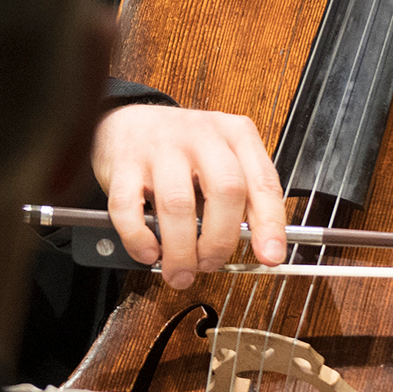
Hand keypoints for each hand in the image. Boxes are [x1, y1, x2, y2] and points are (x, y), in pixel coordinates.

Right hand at [90, 104, 287, 289]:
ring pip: (177, 204)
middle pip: (225, 191)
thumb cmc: (180, 151)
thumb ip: (240, 197)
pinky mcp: (123, 163)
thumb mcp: (221, 160)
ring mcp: (159, 147)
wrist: (126, 122)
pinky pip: (129, 208)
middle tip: (209, 264)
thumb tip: (254, 247)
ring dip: (180, 250)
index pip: (262, 182)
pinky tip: (148, 251)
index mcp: (235, 135)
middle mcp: (201, 136)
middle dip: (219, 241)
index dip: (269, 224)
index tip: (269, 256)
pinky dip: (139, 239)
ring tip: (179, 270)